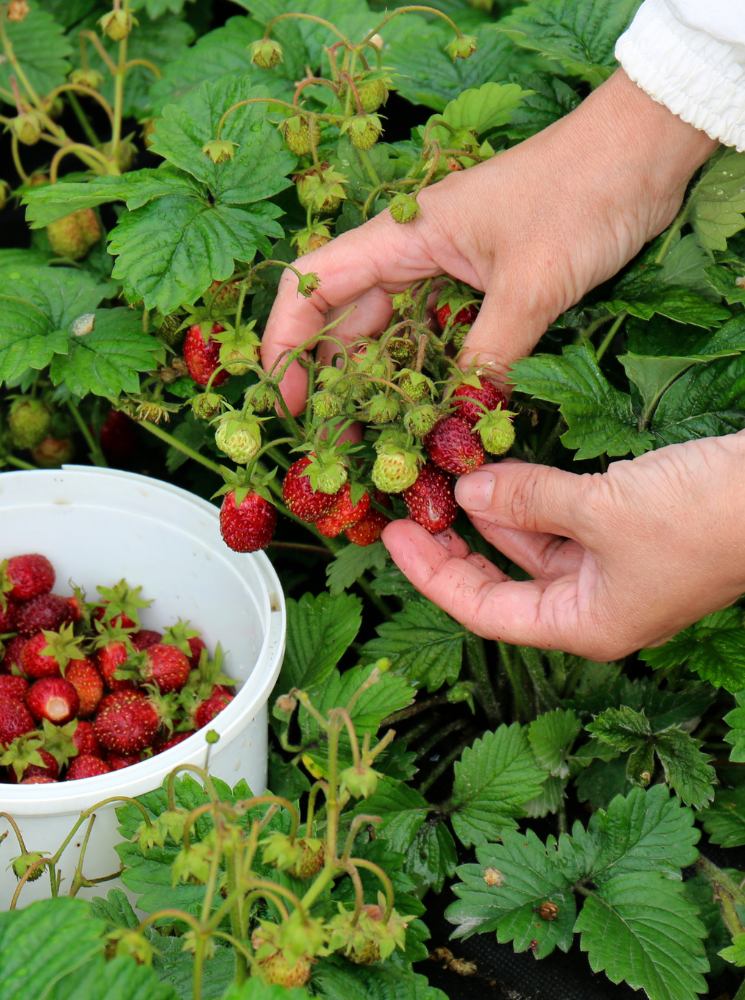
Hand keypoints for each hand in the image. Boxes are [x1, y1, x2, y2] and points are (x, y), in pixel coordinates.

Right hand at [261, 70, 716, 413]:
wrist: (645, 151)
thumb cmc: (584, 194)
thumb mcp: (534, 283)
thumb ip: (489, 354)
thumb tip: (460, 422)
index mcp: (403, 235)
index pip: (314, 284)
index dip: (286, 341)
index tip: (287, 399)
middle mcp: (411, 251)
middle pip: (345, 318)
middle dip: (332, 380)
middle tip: (336, 443)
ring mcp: (443, 267)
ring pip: (387, 331)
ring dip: (378, 382)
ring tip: (373, 439)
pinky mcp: (476, 283)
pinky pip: (431, 334)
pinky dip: (424, 372)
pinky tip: (425, 410)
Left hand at [380, 433, 744, 660]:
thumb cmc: (704, 515)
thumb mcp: (601, 508)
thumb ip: (526, 500)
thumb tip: (465, 491)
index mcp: (586, 624)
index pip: (485, 611)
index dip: (432, 576)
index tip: (392, 537)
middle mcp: (595, 605)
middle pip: (502, 582)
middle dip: (455, 546)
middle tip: (410, 508)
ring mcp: (613, 569)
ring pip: (530, 545)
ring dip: (491, 512)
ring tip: (446, 478)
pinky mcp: (628, 532)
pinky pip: (560, 520)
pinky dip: (529, 497)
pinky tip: (498, 471)